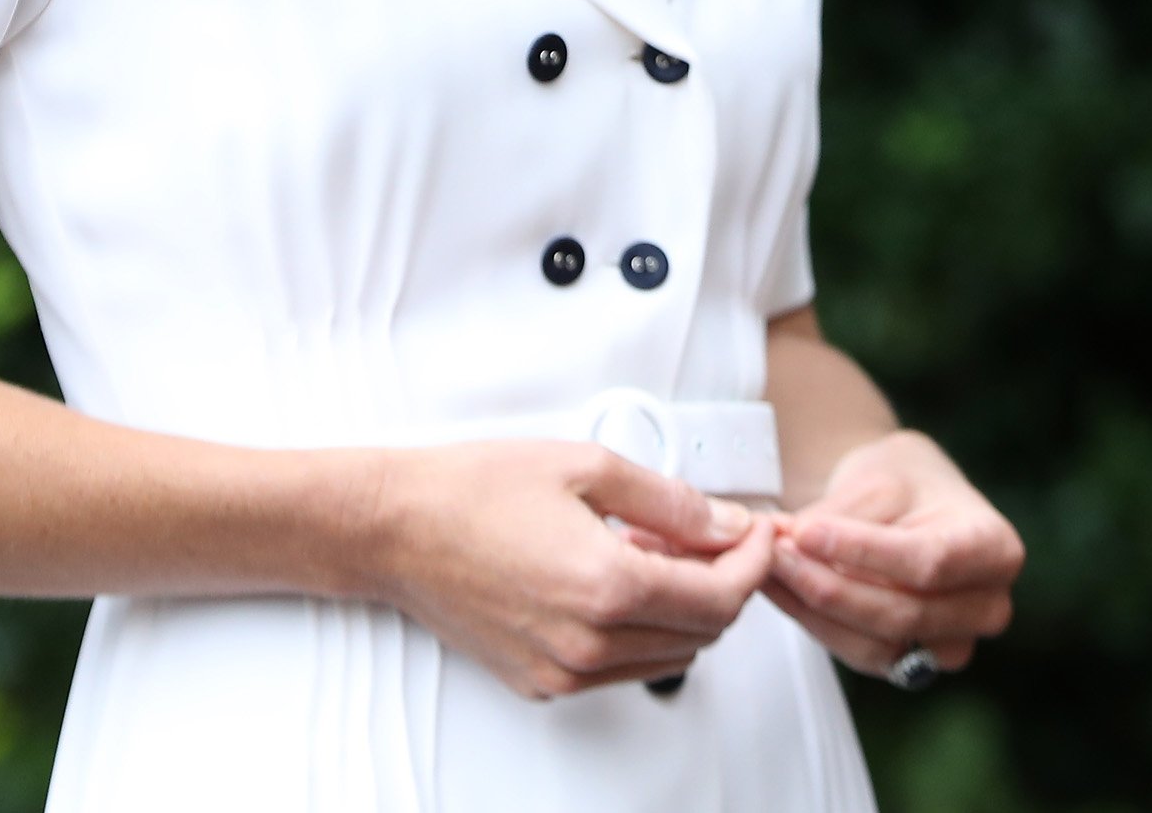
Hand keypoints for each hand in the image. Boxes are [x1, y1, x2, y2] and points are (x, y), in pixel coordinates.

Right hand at [359, 440, 778, 698]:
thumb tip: (727, 524)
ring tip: (657, 553)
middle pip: (704, 632)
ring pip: (669, 656)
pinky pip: (622, 669)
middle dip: (724, 582)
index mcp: (607, 587)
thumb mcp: (586, 467)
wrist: (396, 529)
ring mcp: (564, 672)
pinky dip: (641, 632)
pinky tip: (619, 582)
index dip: (752, 560)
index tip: (755, 530)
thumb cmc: (474, 490)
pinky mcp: (541, 683)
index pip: (721, 596)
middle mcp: (589, 643)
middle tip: (713, 535)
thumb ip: (671, 502)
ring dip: (684, 609)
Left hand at [763, 430, 1021, 681]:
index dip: (863, 551)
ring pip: (876, 644)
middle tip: (772, 551)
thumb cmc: (904, 482)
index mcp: (995, 548)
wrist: (907, 501)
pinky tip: (780, 590)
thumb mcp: (880, 479)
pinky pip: (860, 654)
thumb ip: (842, 517)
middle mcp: (986, 605)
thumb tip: (790, 541)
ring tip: (766, 567)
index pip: (930, 561)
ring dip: (812, 608)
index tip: (806, 532)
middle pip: (902, 613)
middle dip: (827, 584)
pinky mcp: (913, 662)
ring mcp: (953, 643)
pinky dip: (814, 623)